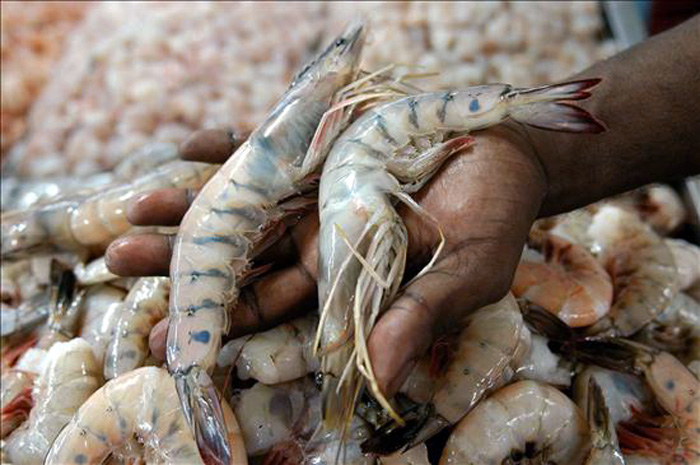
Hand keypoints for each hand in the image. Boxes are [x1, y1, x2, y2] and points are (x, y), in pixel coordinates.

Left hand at [106, 124, 546, 395]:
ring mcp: (314, 194)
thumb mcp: (463, 276)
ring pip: (243, 206)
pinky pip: (267, 150)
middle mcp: (318, 241)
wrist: (505, 150)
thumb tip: (376, 381)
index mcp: (345, 282)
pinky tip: (188, 146)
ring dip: (190, 206)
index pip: (273, 311)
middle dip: (182, 262)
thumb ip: (416, 319)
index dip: (220, 323)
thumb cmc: (493, 219)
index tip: (167, 337)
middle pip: (241, 259)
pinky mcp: (320, 150)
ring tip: (134, 205)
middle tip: (120, 262)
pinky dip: (229, 147)